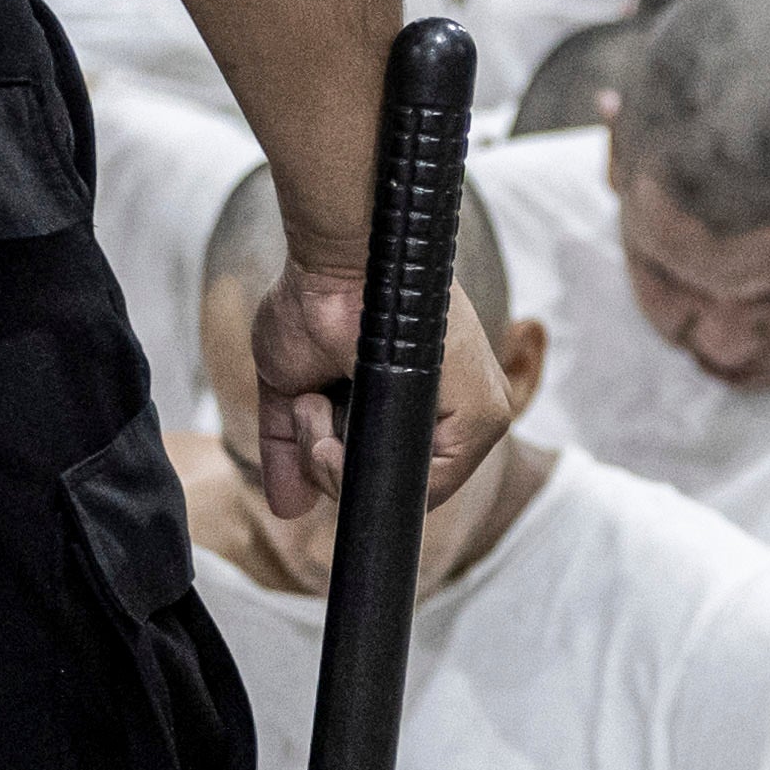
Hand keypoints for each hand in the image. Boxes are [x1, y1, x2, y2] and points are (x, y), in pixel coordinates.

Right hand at [238, 247, 516, 527]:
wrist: (331, 264)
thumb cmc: (313, 303)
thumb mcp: (291, 386)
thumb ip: (290, 446)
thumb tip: (286, 505)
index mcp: (422, 403)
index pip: (391, 473)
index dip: (339, 472)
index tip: (311, 434)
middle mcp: (453, 411)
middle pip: (391, 485)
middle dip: (330, 465)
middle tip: (311, 414)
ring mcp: (474, 414)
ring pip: (401, 490)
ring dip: (334, 464)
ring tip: (317, 405)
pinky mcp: (483, 415)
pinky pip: (426, 485)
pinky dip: (359, 469)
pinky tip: (333, 429)